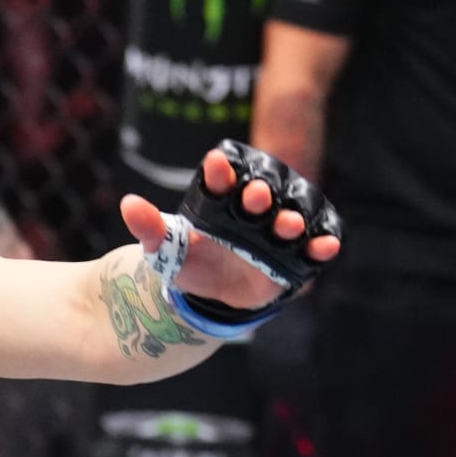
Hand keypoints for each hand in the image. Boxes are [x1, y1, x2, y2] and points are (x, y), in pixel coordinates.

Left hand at [119, 146, 340, 309]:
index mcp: (223, 202)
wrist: (211, 292)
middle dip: (259, 195)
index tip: (215, 163)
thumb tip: (128, 204)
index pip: (222, 181)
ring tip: (287, 223)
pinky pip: (313, 249)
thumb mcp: (165, 249)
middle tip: (254, 195)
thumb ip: (150, 228)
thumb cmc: (190, 261)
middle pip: (262, 197)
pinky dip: (323, 246)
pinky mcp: (296, 256)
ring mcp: (278, 232)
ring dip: (292, 219)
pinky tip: (326, 246)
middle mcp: (255, 211)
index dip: (221, 173)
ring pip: (291, 219)